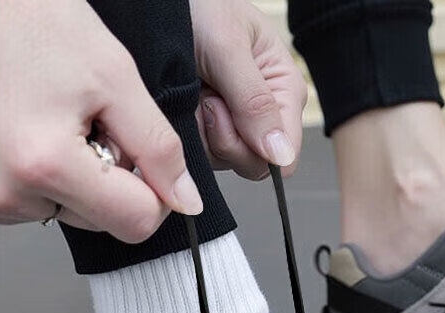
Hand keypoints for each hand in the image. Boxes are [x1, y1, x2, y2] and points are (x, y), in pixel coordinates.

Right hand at [0, 0, 201, 240]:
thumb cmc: (30, 18)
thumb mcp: (114, 74)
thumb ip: (158, 147)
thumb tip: (186, 202)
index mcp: (46, 165)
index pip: (136, 222)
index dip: (156, 193)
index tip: (143, 155)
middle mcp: (8, 192)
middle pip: (104, 222)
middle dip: (112, 177)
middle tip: (86, 121)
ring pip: (72, 212)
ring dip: (79, 174)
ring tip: (54, 119)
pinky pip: (38, 201)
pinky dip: (49, 173)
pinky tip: (35, 130)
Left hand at [190, 0, 306, 179]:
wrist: (158, 1)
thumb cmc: (200, 6)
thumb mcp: (229, 48)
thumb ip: (255, 104)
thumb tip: (281, 156)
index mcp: (285, 92)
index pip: (286, 154)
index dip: (257, 151)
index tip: (228, 115)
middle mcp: (265, 115)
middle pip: (256, 164)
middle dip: (226, 139)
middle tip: (208, 98)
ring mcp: (237, 125)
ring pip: (227, 161)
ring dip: (203, 133)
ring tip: (196, 93)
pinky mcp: (210, 129)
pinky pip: (204, 154)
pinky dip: (189, 132)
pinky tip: (187, 102)